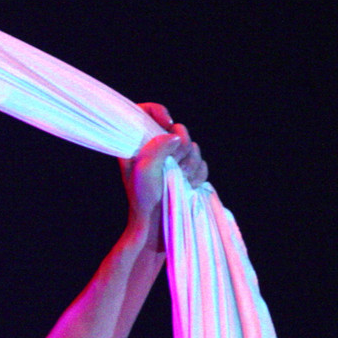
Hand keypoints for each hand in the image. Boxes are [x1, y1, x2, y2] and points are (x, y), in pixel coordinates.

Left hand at [121, 102, 207, 221]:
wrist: (158, 224)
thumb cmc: (144, 198)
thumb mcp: (145, 169)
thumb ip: (157, 146)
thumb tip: (173, 136)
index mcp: (137, 144)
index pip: (144, 112)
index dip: (158, 112)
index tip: (167, 124)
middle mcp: (154, 149)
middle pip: (177, 129)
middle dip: (181, 147)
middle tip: (174, 162)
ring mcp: (172, 161)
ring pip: (192, 147)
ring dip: (189, 164)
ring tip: (180, 179)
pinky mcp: (185, 173)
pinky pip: (201, 164)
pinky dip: (197, 174)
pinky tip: (187, 184)